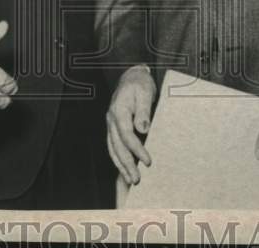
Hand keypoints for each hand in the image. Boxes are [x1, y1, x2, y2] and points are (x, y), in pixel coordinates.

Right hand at [105, 65, 155, 184]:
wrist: (131, 77)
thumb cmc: (140, 84)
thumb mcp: (145, 92)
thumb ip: (144, 110)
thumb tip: (143, 128)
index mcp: (119, 110)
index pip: (126, 134)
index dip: (137, 149)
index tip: (148, 162)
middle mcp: (111, 119)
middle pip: (117, 145)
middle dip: (127, 164)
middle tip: (137, 180)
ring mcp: (110, 124)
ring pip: (112, 148)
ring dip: (121, 165)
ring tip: (130, 181)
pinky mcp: (113, 128)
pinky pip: (113, 146)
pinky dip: (118, 159)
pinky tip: (124, 169)